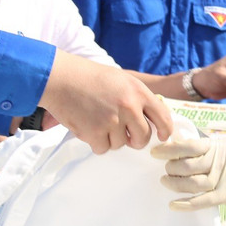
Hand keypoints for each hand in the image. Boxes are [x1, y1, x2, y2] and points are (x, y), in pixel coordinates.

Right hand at [41, 52, 173, 153]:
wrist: (61, 78)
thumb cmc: (90, 77)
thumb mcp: (122, 79)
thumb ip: (137, 98)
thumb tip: (151, 120)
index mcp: (138, 92)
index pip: (162, 117)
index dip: (165, 130)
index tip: (162, 136)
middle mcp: (128, 107)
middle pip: (143, 138)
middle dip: (135, 140)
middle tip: (125, 134)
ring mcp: (112, 121)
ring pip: (121, 144)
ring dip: (111, 138)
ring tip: (98, 121)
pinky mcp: (95, 133)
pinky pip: (103, 149)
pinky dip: (97, 142)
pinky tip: (89, 127)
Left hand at [152, 136, 225, 220]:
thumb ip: (205, 145)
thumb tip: (179, 141)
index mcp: (216, 147)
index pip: (187, 146)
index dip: (168, 149)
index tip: (155, 152)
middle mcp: (217, 163)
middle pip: (186, 166)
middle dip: (170, 167)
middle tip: (165, 168)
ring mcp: (220, 181)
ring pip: (191, 184)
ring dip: (174, 184)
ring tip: (165, 181)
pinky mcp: (224, 196)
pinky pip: (201, 202)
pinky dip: (185, 204)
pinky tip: (173, 204)